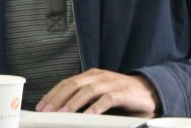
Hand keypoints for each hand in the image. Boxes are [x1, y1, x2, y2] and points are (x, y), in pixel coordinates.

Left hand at [35, 68, 158, 114]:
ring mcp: (111, 83)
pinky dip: (96, 107)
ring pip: (88, 91)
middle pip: (74, 84)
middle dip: (58, 98)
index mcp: (91, 76)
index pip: (67, 82)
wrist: (148, 90)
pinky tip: (88, 115)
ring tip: (63, 113)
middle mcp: (99, 76)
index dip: (53, 93)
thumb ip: (84, 97)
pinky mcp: (123, 93)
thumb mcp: (99, 93)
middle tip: (47, 111)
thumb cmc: (121, 93)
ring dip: (73, 103)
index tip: (42, 105)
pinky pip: (107, 99)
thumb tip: (63, 108)